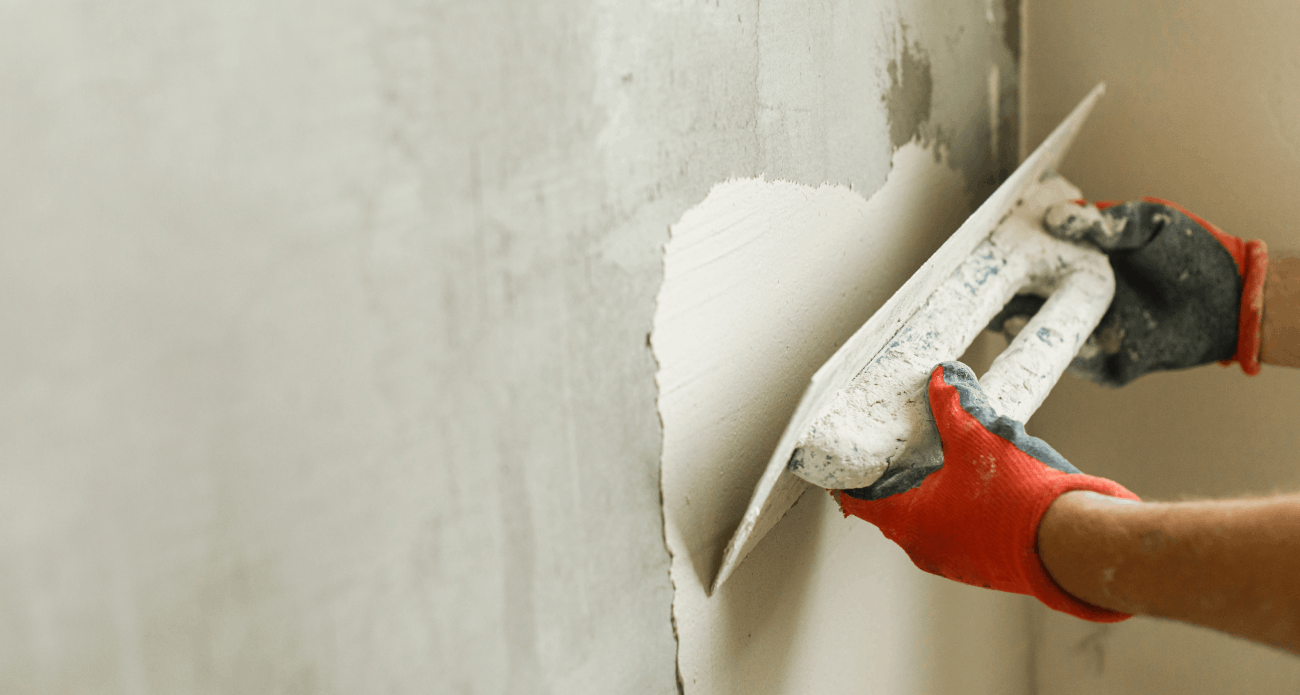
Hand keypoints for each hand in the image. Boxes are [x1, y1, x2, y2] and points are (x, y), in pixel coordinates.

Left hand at [838, 362, 1138, 621]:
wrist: (1072, 544)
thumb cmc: (1019, 496)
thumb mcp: (978, 435)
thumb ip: (952, 405)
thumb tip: (941, 377)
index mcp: (908, 518)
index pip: (858, 499)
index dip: (849, 477)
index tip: (848, 461)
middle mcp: (923, 546)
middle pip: (893, 508)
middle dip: (897, 479)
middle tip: (904, 452)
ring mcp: (952, 561)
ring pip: (928, 522)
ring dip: (932, 496)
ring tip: (948, 465)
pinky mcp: (981, 566)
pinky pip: (958, 534)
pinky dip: (959, 511)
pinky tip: (981, 490)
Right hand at [988, 198, 1267, 385]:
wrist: (1233, 300)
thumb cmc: (1193, 254)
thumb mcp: (1149, 223)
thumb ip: (1104, 222)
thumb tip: (1055, 220)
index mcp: (1082, 265)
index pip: (1032, 264)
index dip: (1007, 263)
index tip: (984, 256)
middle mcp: (1080, 300)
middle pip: (1027, 304)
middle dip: (1001, 302)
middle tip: (982, 294)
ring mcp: (1093, 333)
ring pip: (1045, 337)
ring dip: (1021, 330)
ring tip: (1005, 318)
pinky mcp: (1111, 364)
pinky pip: (1080, 363)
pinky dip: (1062, 355)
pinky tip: (1045, 337)